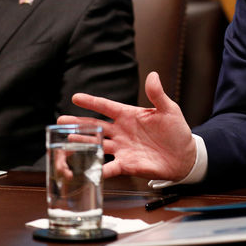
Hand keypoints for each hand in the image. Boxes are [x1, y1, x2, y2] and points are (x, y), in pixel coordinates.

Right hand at [57, 71, 195, 180]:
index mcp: (129, 115)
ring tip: (65, 140)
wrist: (185, 156)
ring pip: (97, 144)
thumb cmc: (176, 131)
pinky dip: (97, 170)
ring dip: (82, 143)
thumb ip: (157, 94)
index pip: (106, 106)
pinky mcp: (127, 165)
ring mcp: (122, 148)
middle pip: (95, 126)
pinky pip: (108, 168)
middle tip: (60, 120)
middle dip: (78, 123)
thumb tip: (153, 74)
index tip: (75, 97)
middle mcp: (122, 131)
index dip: (91, 102)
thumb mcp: (169, 109)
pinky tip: (85, 170)